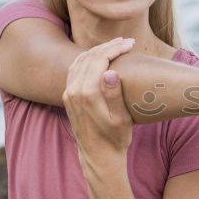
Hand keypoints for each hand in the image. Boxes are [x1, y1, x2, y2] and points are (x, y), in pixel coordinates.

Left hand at [62, 37, 136, 157]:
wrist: (98, 156)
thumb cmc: (115, 139)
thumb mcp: (121, 120)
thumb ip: (114, 95)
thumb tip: (110, 72)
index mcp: (87, 94)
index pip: (99, 60)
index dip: (115, 48)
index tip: (131, 43)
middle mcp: (73, 91)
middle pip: (89, 57)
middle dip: (108, 46)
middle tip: (126, 41)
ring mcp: (68, 93)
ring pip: (80, 61)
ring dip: (97, 50)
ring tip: (115, 45)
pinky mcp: (67, 96)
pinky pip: (74, 69)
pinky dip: (87, 58)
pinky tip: (99, 56)